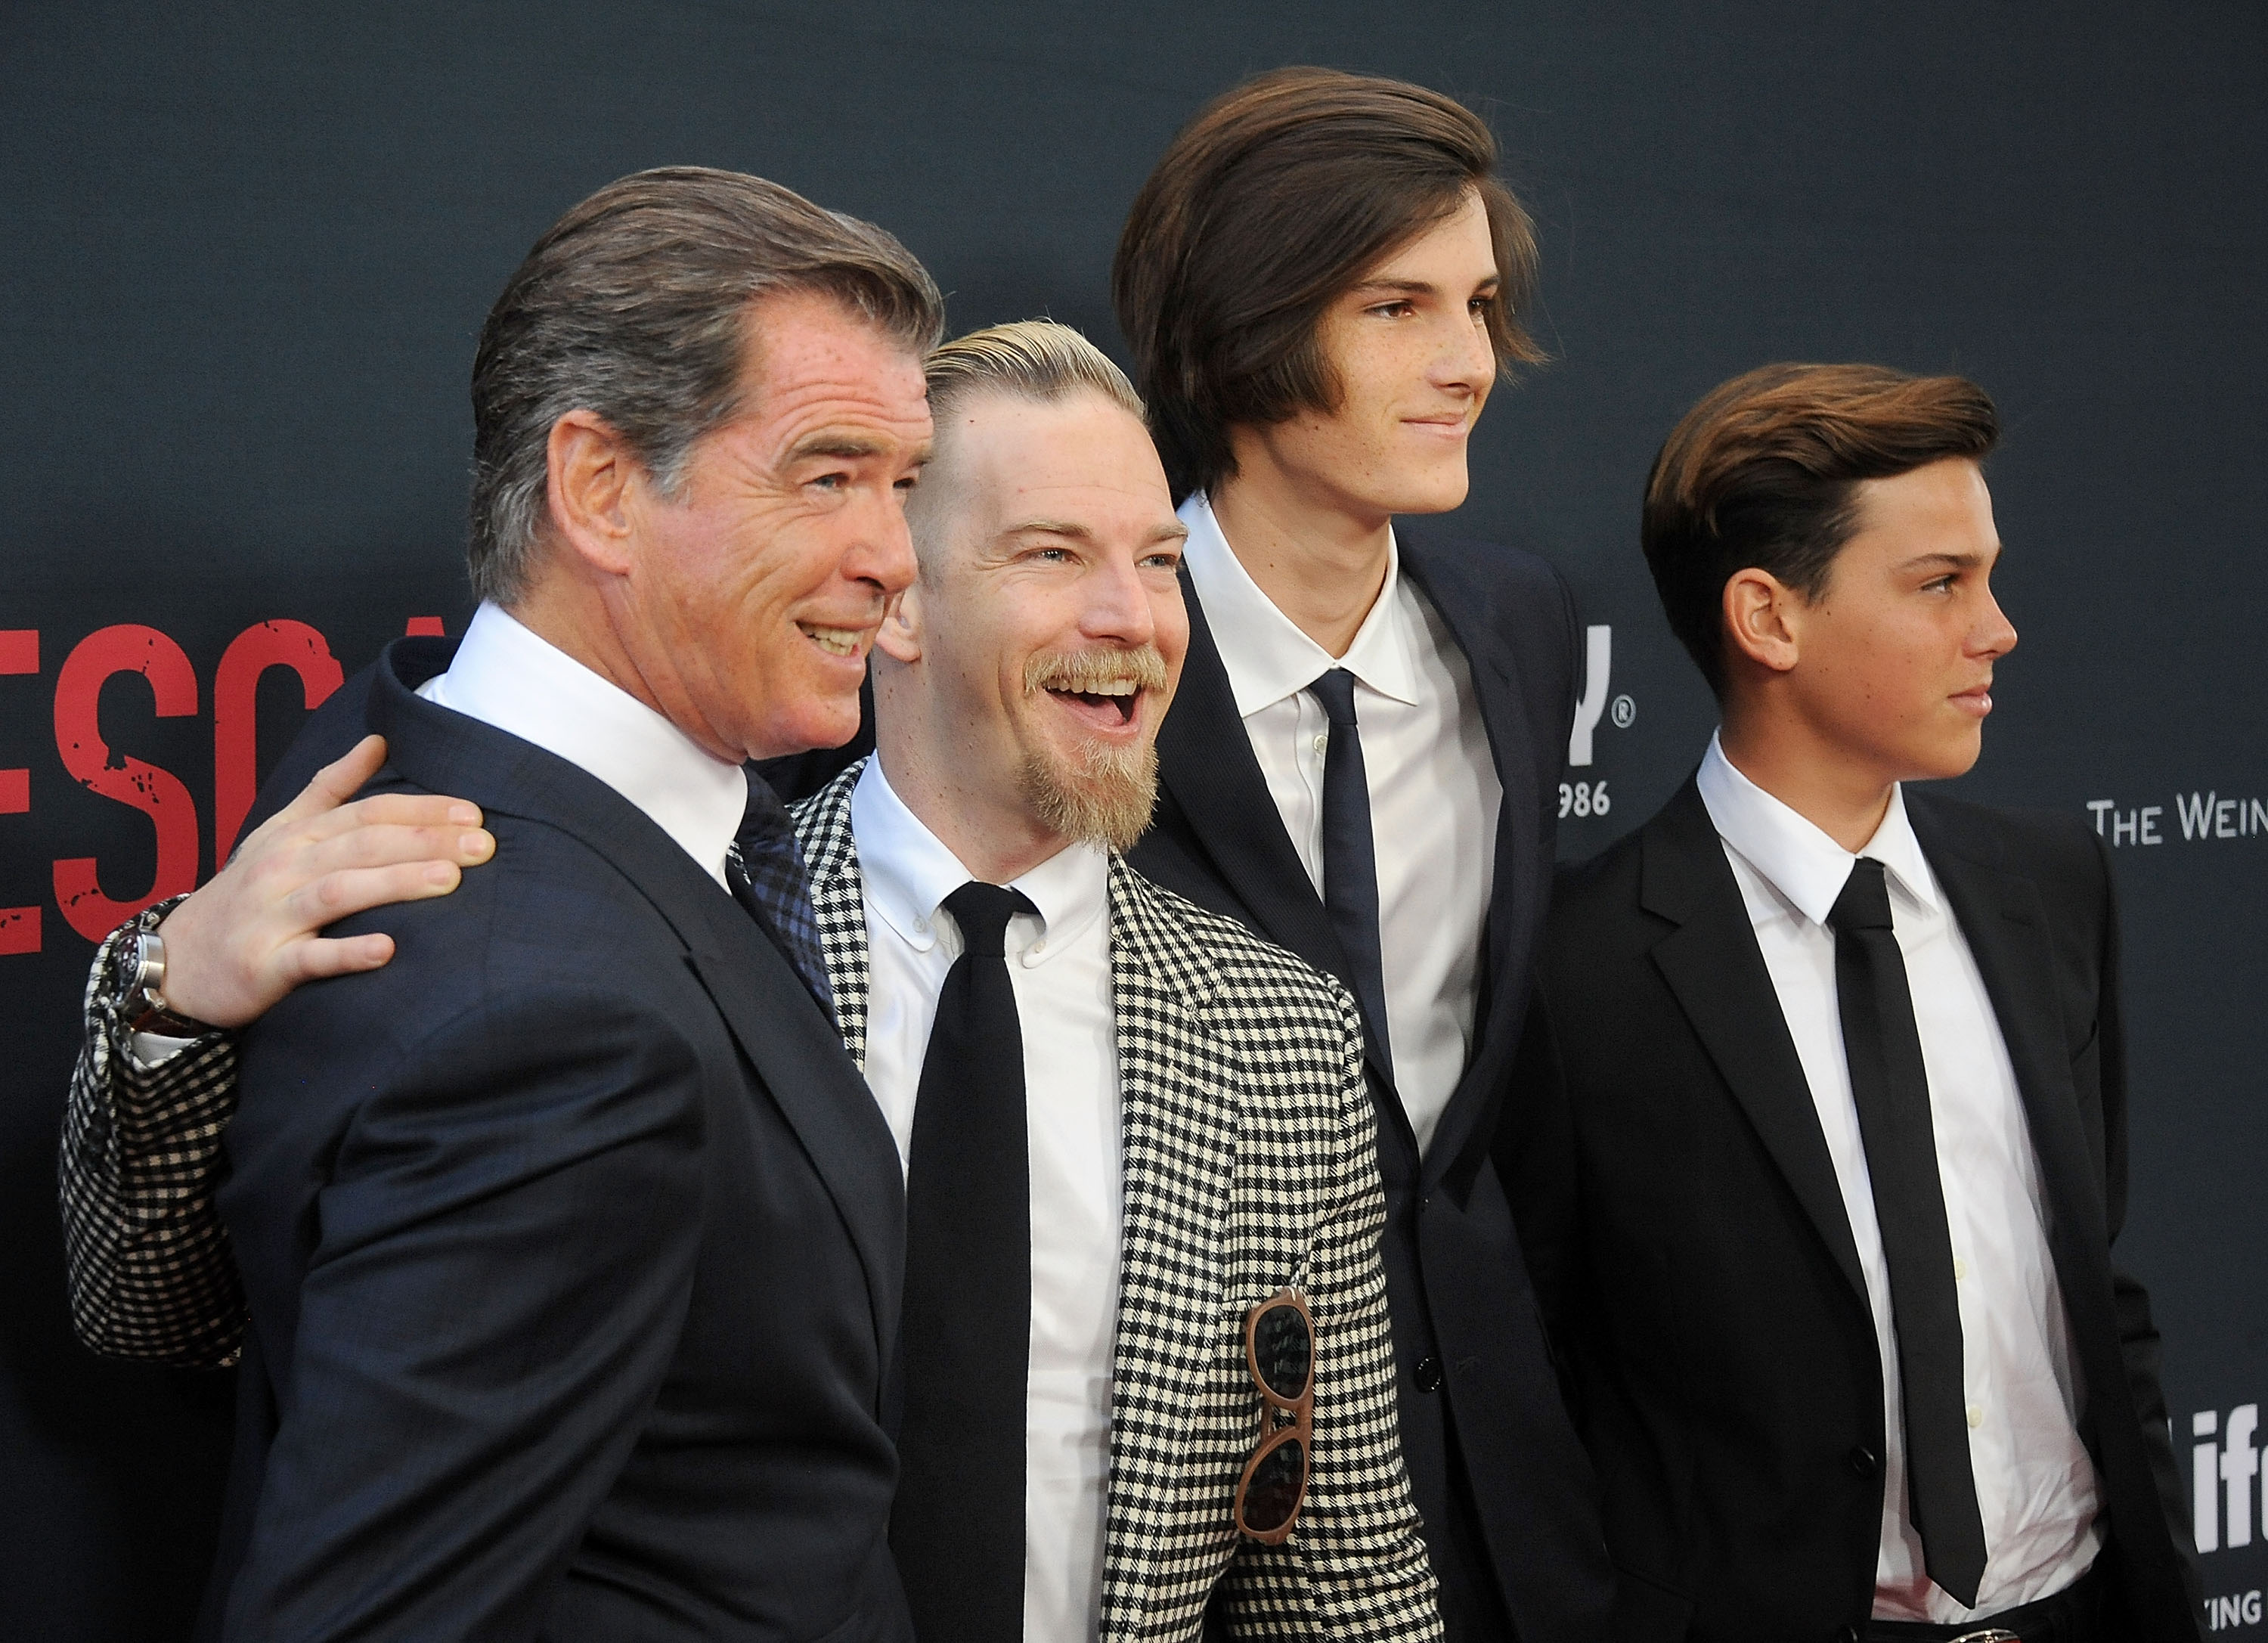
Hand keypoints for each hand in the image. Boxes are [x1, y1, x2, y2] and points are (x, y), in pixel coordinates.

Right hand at [153, 735, 493, 1027]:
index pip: (367, 813)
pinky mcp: (263, 965)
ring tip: (449, 881)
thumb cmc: (244, 892)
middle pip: (361, 846)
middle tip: (483, 846)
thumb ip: (329, 788)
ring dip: (394, 883)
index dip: (421, 810)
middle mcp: (284, 868)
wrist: (175, 961)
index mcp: (296, 835)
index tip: (474, 813)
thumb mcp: (280, 832)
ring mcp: (272, 916)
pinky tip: (387, 949)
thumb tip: (378, 740)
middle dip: (424, 841)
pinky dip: (347, 953)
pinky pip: (309, 958)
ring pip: (338, 892)